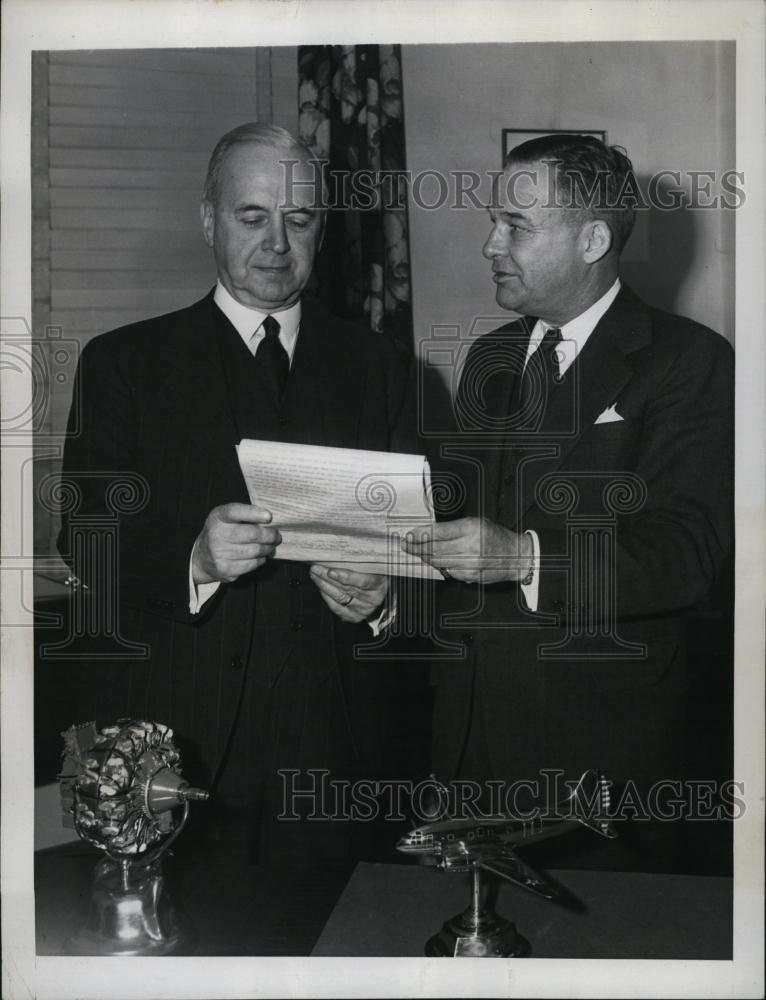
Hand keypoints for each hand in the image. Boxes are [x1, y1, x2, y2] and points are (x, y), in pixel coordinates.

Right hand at [192, 503, 280, 583]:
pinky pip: (252, 564)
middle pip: (252, 534)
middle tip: (276, 535)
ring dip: (268, 548)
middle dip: (270, 535)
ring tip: (270, 546)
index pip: (235, 512)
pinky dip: (261, 559)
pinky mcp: (225, 569)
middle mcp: (216, 534)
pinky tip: (260, 556)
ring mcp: (219, 553)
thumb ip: (245, 515)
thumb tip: (272, 521)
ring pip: (255, 551)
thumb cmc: (222, 533)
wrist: (202, 557)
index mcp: (218, 517)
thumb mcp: (227, 518)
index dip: (253, 513)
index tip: (269, 517)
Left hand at [310, 565, 388, 622]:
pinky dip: (327, 597)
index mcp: (379, 584)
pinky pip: (337, 608)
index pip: (363, 582)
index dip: (347, 577)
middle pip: (347, 589)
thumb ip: (360, 560)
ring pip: (340, 598)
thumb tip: (340, 550)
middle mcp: (373, 599)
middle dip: (328, 578)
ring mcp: (363, 609)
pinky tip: (321, 588)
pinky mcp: (354, 616)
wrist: (379, 591)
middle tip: (316, 568)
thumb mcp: (372, 565)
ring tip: (315, 575)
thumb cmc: (374, 574)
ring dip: (324, 586)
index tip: (331, 571)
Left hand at [402, 517, 532, 584]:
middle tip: (406, 545)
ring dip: (424, 557)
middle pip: (434, 549)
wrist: (515, 556)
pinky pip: (447, 571)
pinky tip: (434, 560)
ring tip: (416, 552)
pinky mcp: (469, 576)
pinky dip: (438, 565)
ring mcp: (469, 564)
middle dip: (416, 547)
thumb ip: (453, 528)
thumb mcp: (475, 523)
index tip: (409, 535)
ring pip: (437, 562)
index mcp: (470, 528)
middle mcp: (469, 546)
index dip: (419, 534)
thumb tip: (427, 533)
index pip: (437, 532)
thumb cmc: (495, 537)